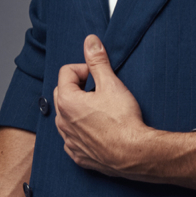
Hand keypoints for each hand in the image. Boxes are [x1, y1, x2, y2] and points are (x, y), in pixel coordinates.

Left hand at [54, 35, 149, 176]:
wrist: (134, 154)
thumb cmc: (123, 120)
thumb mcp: (111, 84)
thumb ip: (97, 61)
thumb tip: (90, 41)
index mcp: (66, 101)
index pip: (67, 72)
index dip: (85, 69)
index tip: (100, 76)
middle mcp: (62, 121)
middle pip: (63, 92)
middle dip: (80, 88)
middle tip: (101, 91)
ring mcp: (68, 140)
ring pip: (67, 117)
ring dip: (80, 110)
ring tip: (101, 111)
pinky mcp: (77, 155)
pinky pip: (73, 138)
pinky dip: (83, 131)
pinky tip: (100, 130)